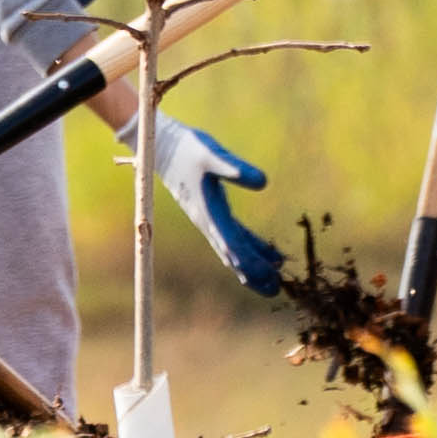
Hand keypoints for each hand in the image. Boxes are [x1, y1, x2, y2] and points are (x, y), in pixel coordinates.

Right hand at [156, 117, 287, 297]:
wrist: (162, 146)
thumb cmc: (187, 148)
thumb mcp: (211, 154)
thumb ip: (236, 168)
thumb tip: (263, 182)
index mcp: (209, 212)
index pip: (233, 245)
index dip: (252, 261)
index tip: (271, 276)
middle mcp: (208, 222)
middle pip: (232, 256)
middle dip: (253, 274)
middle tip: (275, 291)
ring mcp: (208, 219)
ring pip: (232, 250)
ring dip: (252, 265)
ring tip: (273, 280)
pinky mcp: (211, 212)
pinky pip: (232, 235)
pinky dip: (249, 246)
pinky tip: (266, 251)